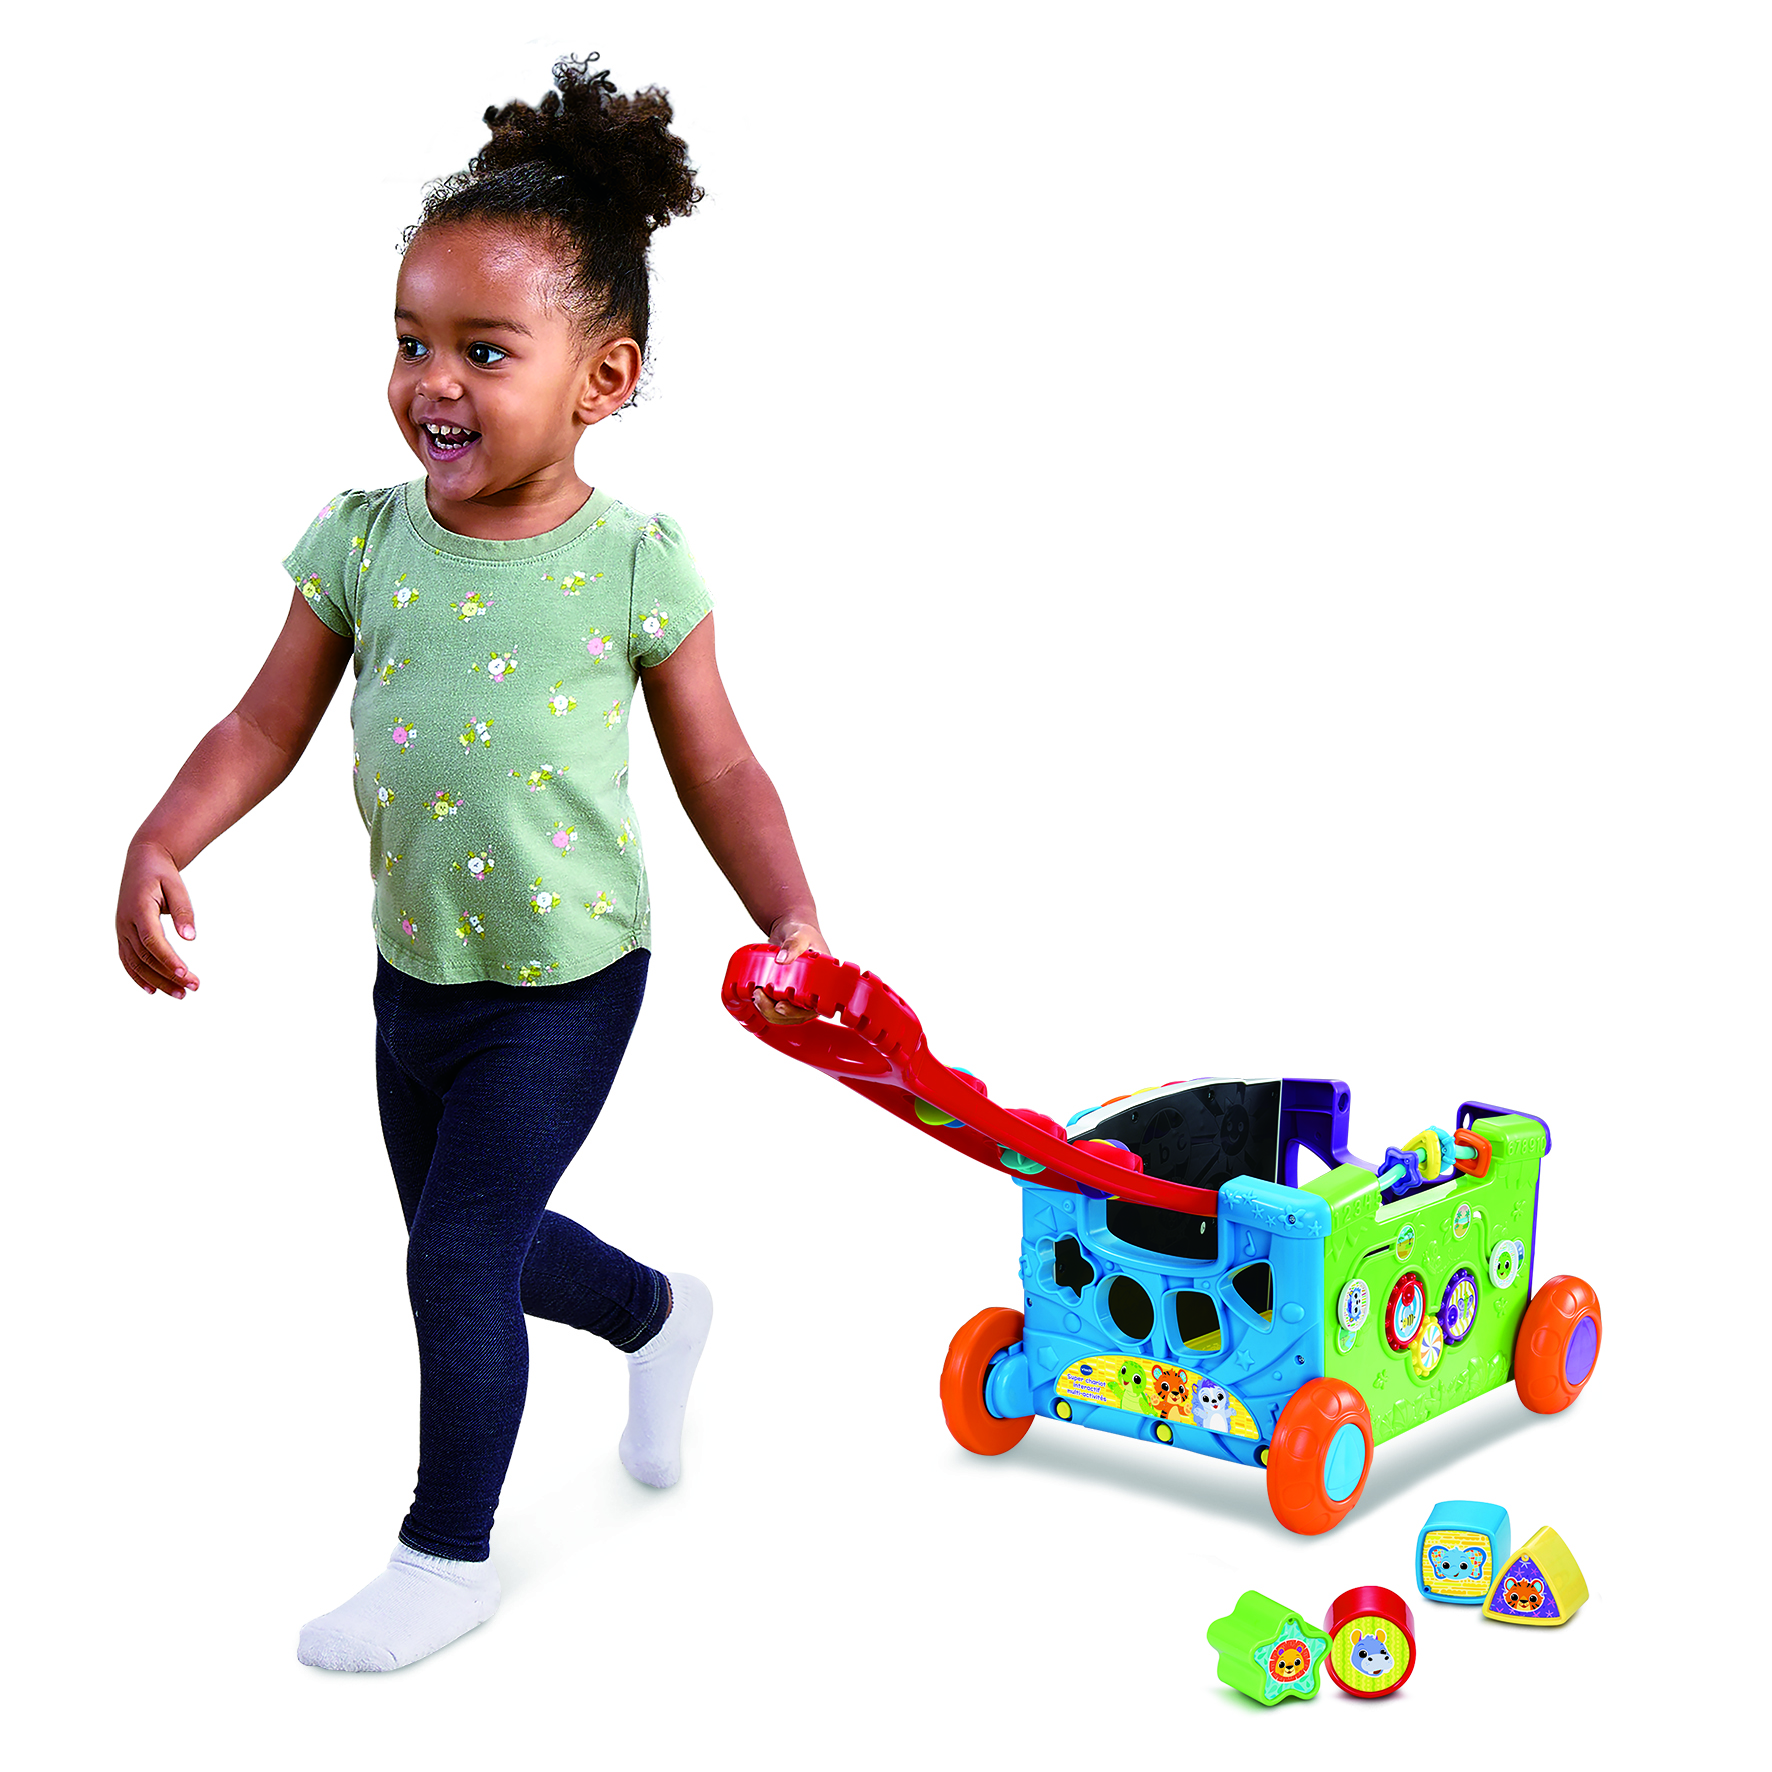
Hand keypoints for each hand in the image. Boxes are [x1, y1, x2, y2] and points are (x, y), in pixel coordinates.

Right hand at [117, 839, 200, 999]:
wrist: (142, 862)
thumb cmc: (162, 874)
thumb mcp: (176, 886)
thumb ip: (183, 910)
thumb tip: (191, 938)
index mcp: (139, 908)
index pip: (152, 940)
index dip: (168, 959)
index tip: (187, 974)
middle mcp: (125, 922)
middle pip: (145, 956)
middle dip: (169, 975)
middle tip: (194, 987)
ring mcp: (121, 930)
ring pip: (135, 962)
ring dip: (157, 981)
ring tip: (180, 994)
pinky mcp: (122, 934)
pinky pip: (127, 959)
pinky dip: (138, 976)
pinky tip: (153, 990)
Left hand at [751, 915, 827, 1025]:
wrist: (791, 930)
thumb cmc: (803, 932)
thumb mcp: (801, 934)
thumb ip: (793, 944)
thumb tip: (782, 959)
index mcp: (824, 983)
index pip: (813, 1008)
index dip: (796, 1012)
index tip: (780, 1006)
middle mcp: (812, 993)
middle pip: (796, 1016)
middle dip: (775, 1011)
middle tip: (759, 995)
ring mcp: (798, 995)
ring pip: (784, 1015)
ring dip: (767, 1010)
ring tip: (756, 994)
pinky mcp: (785, 994)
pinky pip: (776, 1008)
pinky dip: (765, 1006)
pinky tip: (756, 995)